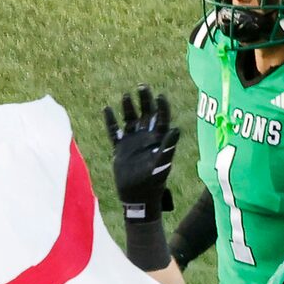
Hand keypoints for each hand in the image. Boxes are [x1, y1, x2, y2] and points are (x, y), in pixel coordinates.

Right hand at [106, 87, 178, 216]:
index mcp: (158, 140)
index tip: (160, 95)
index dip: (162, 107)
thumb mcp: (161, 164)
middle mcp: (146, 138)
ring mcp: (132, 142)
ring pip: (130, 119)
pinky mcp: (120, 148)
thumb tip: (176, 129)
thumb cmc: (153, 182)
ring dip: (129, 107)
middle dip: (145, 100)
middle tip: (142, 86)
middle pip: (146, 114)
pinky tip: (107, 109)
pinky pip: (114, 131)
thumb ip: (168, 147)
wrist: (137, 197)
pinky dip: (110, 121)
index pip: (161, 118)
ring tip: (127, 95)